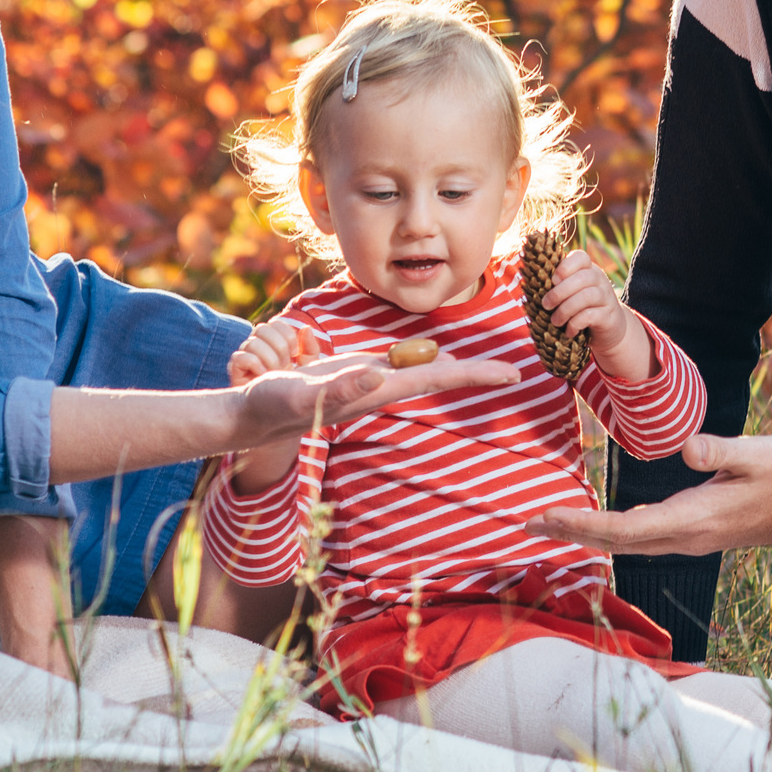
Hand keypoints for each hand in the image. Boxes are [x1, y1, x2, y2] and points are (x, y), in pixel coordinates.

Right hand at [228, 350, 517, 450]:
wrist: (256, 415)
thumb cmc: (278, 405)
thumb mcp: (307, 394)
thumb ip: (341, 387)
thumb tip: (378, 373)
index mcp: (380, 388)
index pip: (438, 377)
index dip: (475, 374)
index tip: (512, 375)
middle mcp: (383, 385)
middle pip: (439, 374)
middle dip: (476, 373)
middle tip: (515, 372)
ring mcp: (372, 379)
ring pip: (423, 369)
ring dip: (456, 368)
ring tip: (489, 369)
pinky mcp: (358, 372)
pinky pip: (401, 364)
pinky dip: (425, 358)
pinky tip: (436, 356)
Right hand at [229, 318, 322, 385]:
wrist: (279, 416)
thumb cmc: (292, 391)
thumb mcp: (307, 370)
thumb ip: (310, 350)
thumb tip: (306, 328)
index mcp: (273, 342)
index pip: (275, 323)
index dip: (287, 335)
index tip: (295, 354)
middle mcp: (257, 346)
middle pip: (262, 328)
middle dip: (279, 347)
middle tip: (285, 365)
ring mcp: (245, 357)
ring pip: (252, 342)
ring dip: (269, 359)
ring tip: (274, 374)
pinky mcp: (235, 370)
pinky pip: (241, 357)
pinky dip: (255, 365)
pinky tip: (263, 378)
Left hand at [526, 429, 771, 554]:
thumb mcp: (755, 454)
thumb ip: (718, 451)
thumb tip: (687, 448)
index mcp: (695, 519)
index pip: (626, 528)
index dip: (583, 524)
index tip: (546, 517)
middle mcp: (689, 536)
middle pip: (618, 540)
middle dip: (572, 532)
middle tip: (528, 524)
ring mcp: (694, 537)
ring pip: (630, 541)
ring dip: (590, 532)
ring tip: (552, 523)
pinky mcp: (700, 529)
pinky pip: (646, 536)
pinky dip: (615, 530)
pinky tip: (600, 523)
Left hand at [542, 250, 651, 381]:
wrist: (610, 329)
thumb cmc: (582, 308)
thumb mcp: (573, 292)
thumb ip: (558, 284)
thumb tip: (528, 279)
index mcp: (588, 269)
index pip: (581, 257)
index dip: (565, 266)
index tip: (552, 280)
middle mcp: (599, 280)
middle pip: (582, 278)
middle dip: (559, 292)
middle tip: (545, 305)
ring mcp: (606, 297)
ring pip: (587, 296)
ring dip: (565, 309)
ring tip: (555, 321)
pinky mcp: (608, 316)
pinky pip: (590, 315)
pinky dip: (575, 323)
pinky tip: (568, 331)